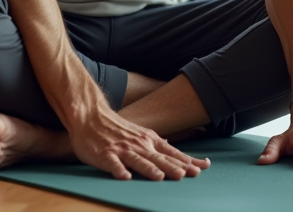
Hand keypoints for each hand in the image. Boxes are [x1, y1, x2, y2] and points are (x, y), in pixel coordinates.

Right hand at [69, 107, 211, 180]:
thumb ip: (158, 145)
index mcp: (149, 140)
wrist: (90, 116)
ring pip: (138, 161)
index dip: (187, 161)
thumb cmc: (117, 128)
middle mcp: (139, 145)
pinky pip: (113, 164)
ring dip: (149, 169)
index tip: (202, 168)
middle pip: (158, 158)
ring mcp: (122, 150)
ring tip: (159, 177)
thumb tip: (178, 154)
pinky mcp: (105, 155)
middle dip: (173, 167)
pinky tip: (125, 177)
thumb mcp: (142, 133)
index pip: (172, 153)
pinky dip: (119, 170)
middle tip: (186, 175)